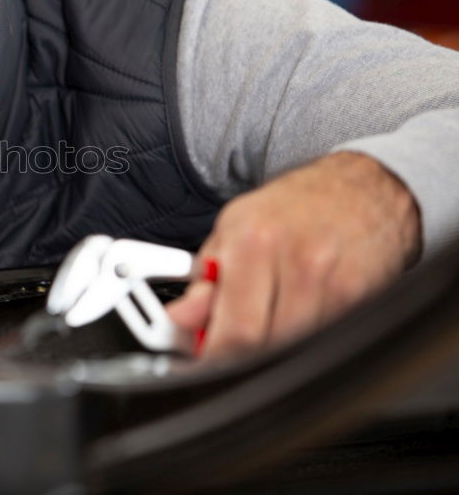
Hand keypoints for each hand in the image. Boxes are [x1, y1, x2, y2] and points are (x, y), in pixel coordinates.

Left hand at [167, 152, 419, 357]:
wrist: (364, 187)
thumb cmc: (294, 206)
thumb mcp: (231, 229)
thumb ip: (202, 281)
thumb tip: (179, 319)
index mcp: (252, 241)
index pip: (232, 330)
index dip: (212, 353)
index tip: (201, 356)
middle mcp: (295, 260)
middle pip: (263, 345)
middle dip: (240, 349)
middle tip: (231, 334)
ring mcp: (333, 281)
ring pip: (293, 347)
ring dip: (275, 340)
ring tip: (272, 307)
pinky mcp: (361, 296)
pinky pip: (324, 338)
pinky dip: (307, 334)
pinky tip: (302, 306)